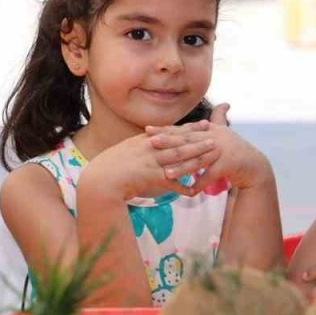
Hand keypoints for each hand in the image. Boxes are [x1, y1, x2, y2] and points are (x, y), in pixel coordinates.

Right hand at [84, 127, 217, 200]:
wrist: (100, 179)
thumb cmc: (110, 166)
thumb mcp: (127, 150)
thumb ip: (142, 145)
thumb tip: (153, 141)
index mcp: (146, 140)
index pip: (172, 132)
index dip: (190, 129)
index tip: (204, 124)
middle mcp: (150, 148)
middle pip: (179, 142)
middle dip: (198, 138)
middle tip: (215, 135)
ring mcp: (151, 162)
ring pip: (179, 158)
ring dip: (197, 156)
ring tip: (213, 153)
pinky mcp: (150, 178)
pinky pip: (170, 183)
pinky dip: (182, 187)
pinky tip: (195, 190)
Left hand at [147, 104, 272, 190]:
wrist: (254, 165)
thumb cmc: (235, 150)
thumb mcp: (225, 131)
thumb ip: (219, 117)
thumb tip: (223, 103)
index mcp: (209, 130)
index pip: (183, 130)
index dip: (165, 130)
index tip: (148, 130)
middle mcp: (214, 138)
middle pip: (188, 141)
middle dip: (169, 142)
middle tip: (151, 143)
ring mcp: (222, 152)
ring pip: (198, 160)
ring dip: (182, 168)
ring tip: (166, 173)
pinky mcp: (228, 166)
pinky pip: (211, 176)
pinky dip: (201, 184)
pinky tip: (189, 191)